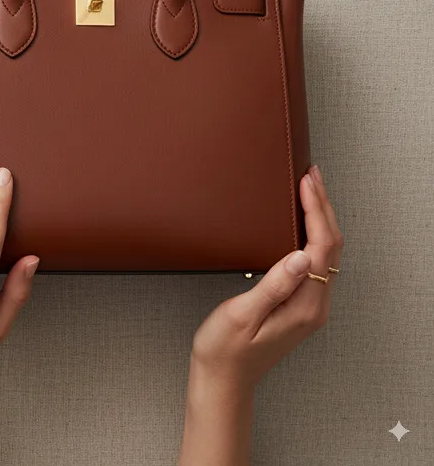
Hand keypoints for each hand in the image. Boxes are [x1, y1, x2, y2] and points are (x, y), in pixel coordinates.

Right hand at [191, 164, 342, 389]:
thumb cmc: (225, 348)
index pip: (321, 248)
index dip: (316, 211)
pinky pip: (315, 263)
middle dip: (323, 207)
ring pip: (326, 254)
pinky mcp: (299, 306)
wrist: (223, 379)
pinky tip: (301, 224)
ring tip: (309, 190)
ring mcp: (309, 307)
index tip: (306, 182)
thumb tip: (300, 255)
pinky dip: (313, 235)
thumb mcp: (242, 313)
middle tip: (311, 175)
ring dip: (320, 219)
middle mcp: (314, 305)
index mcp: (304, 305)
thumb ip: (274, 285)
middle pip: (330, 248)